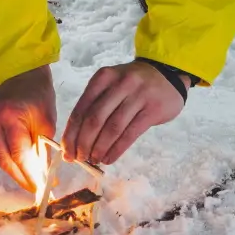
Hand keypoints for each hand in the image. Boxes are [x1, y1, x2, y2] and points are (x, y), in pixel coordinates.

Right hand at [0, 64, 56, 192]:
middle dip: (22, 177)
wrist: (22, 76)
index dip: (30, 175)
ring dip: (14, 171)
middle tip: (36, 190)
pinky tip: (19, 167)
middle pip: (5, 160)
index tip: (41, 188)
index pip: (19, 154)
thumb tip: (42, 177)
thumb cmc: (38, 96)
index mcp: (10, 116)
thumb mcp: (46, 122)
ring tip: (30, 181)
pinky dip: (7, 160)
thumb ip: (43, 149)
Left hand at [63, 59, 184, 165]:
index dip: (71, 133)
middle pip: (94, 119)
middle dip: (84, 143)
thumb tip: (76, 139)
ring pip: (112, 128)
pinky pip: (130, 134)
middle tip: (79, 158)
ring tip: (94, 160)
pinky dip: (117, 149)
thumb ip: (95, 105)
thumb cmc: (133, 84)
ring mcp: (137, 96)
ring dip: (100, 148)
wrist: (167, 74)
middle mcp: (119, 84)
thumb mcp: (112, 84)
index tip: (66, 151)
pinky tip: (109, 158)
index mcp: (103, 78)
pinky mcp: (152, 110)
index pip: (81, 108)